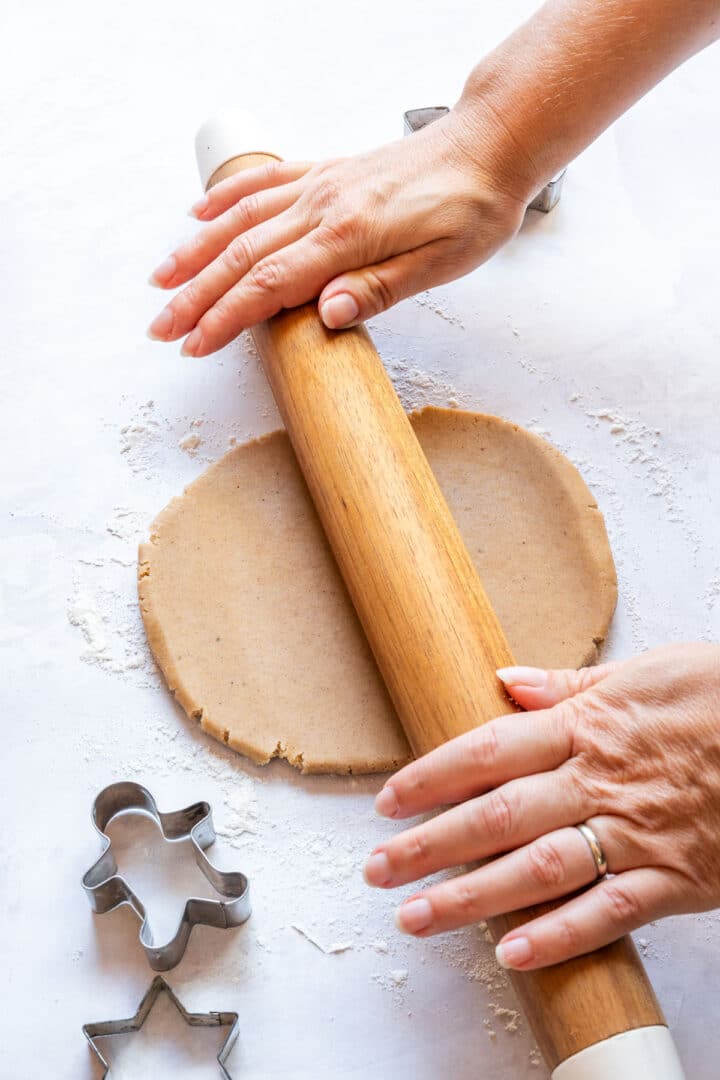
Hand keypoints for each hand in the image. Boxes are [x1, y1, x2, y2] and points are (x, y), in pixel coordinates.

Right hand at [147, 109, 531, 356]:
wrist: (491, 146)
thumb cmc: (474, 208)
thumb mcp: (443, 263)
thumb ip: (382, 287)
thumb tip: (328, 314)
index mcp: (349, 235)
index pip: (271, 283)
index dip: (227, 317)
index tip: (194, 344)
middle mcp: (324, 206)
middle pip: (243, 255)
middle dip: (195, 295)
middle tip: (160, 327)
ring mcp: (322, 185)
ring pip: (242, 219)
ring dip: (196, 251)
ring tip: (161, 279)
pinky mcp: (328, 172)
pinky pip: (265, 182)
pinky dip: (227, 199)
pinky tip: (199, 212)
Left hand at [364, 643, 719, 970]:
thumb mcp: (645, 670)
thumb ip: (571, 683)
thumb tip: (504, 682)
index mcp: (586, 727)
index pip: (488, 752)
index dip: (432, 778)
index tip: (387, 802)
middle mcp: (598, 782)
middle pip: (497, 816)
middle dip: (429, 845)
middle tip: (376, 870)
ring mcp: (635, 834)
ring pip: (539, 869)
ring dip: (472, 897)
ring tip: (416, 918)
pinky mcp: (675, 879)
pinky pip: (610, 912)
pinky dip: (560, 935)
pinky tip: (511, 953)